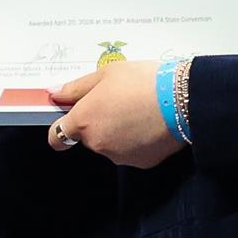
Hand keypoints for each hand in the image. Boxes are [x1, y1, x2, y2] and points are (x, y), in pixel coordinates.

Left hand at [48, 61, 180, 167]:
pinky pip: (131, 152)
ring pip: (111, 144)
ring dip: (119, 132)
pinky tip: (149, 123)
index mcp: (84, 121)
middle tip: (119, 102)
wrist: (182, 99)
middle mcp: (97, 143)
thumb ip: (76, 88)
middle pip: (89, 136)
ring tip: (138, 110)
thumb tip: (56, 94)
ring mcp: (118, 155)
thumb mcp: (105, 74)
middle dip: (99, 122)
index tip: (67, 123)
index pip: (57, 137)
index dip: (60, 130)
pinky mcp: (140, 162)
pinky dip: (137, 141)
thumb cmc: (144, 82)